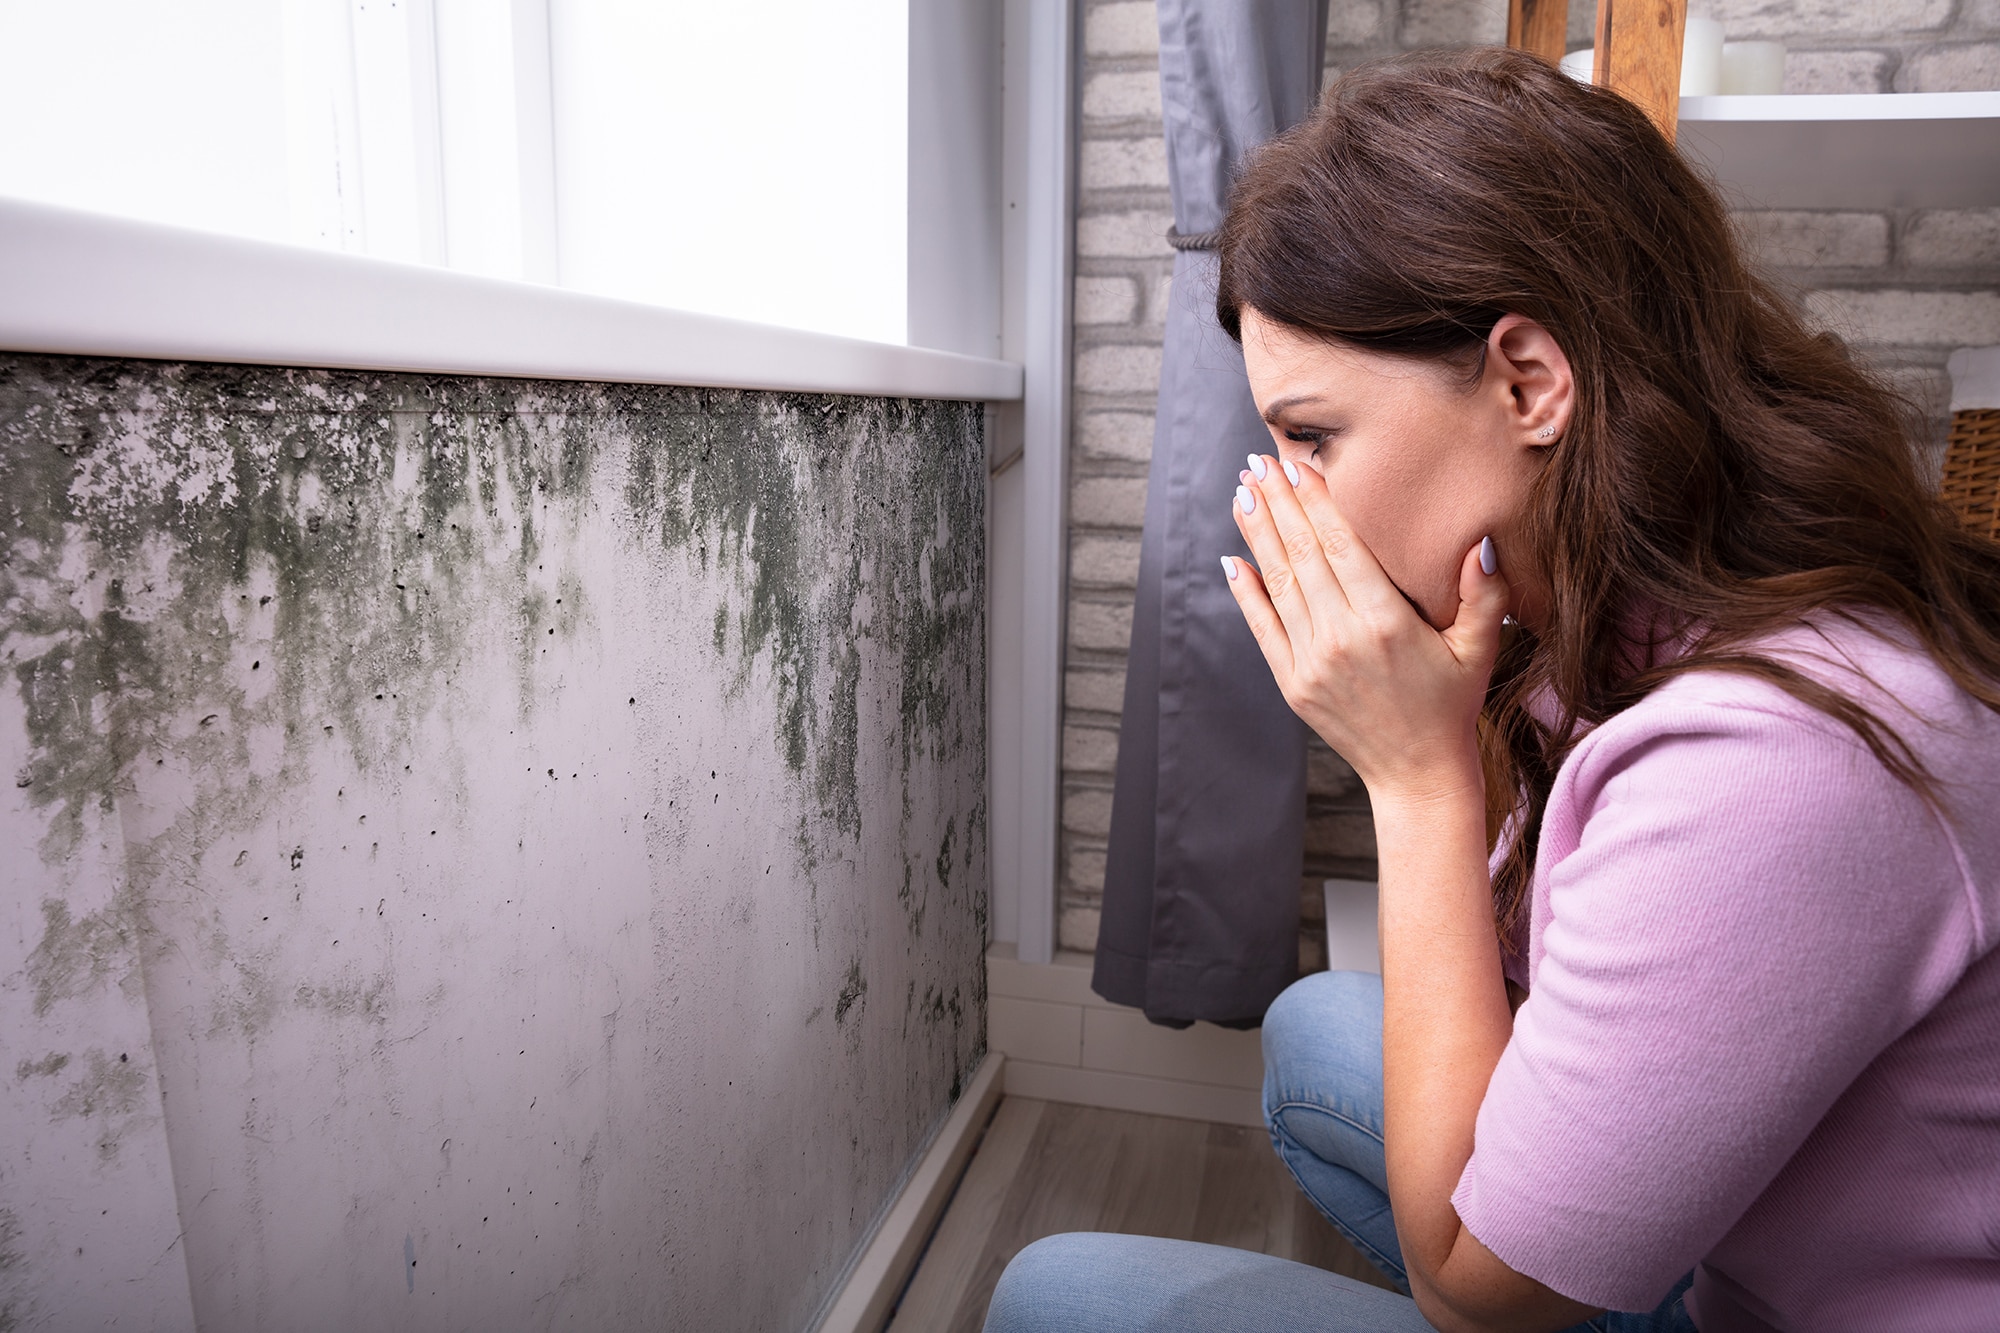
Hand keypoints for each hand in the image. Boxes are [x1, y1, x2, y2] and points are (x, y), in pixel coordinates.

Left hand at [1223, 455, 1508, 804]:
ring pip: (1278, 584)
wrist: (1418, 774)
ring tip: (1243, 493)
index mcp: (1387, 622)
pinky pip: (1262, 628)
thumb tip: (1478, 540)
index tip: (1296, 464)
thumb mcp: (1480, 646)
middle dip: (1278, 504)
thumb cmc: (1452, 704)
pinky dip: (1245, 592)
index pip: (1342, 545)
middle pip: (1302, 555)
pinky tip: (1232, 558)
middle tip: (1257, 462)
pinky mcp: (1292, 684)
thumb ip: (1483, 592)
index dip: (1315, 501)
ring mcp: (1312, 662)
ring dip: (1257, 535)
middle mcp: (1342, 638)